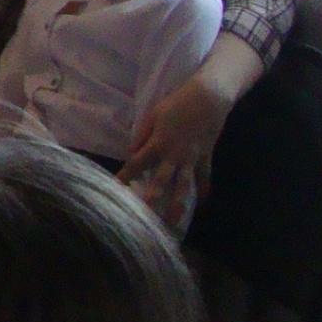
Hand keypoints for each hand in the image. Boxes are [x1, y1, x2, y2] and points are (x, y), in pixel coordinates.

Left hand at [121, 69, 232, 223]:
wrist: (207, 100)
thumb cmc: (176, 105)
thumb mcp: (153, 116)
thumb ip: (142, 135)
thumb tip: (132, 153)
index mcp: (158, 143)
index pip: (136, 164)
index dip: (125, 177)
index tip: (114, 190)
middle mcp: (174, 155)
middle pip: (161, 181)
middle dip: (154, 199)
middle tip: (147, 217)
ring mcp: (192, 159)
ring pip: (185, 186)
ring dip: (180, 204)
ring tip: (175, 221)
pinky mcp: (206, 157)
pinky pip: (205, 177)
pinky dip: (204, 189)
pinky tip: (202, 202)